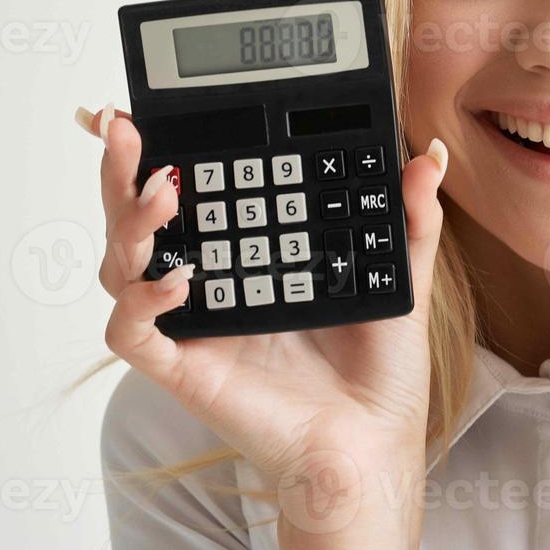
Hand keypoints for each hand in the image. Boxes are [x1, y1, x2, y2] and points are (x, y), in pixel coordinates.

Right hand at [80, 104, 447, 549]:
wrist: (373, 440)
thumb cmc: (378, 369)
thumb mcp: (402, 276)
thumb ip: (411, 217)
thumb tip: (429, 155)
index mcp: (247, 253)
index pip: (188, 193)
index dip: (155, 152)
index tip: (144, 109)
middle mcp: (209, 283)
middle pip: (136, 218)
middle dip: (120, 168)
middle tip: (124, 127)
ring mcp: (190, 324)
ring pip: (120, 265)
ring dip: (130, 222)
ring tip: (164, 190)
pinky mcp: (184, 367)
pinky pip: (132, 332)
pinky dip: (141, 302)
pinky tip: (181, 280)